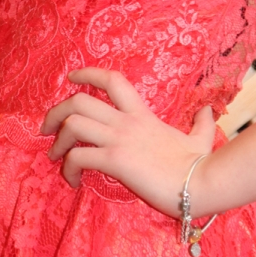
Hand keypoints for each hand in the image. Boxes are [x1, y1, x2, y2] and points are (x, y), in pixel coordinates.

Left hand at [40, 67, 219, 216]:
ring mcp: (119, 140)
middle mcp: (126, 122)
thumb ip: (201, 122)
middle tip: (47, 128)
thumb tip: (208, 111)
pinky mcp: (115, 161)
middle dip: (56, 112)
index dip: (87, 73)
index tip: (71, 77)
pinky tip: (73, 181)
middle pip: (79, 101)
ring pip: (73, 124)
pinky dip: (68, 169)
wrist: (202, 183)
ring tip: (55, 156)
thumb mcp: (201, 138)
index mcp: (142, 114)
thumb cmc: (200, 164)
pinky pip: (78, 157)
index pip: (113, 80)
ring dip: (57, 141)